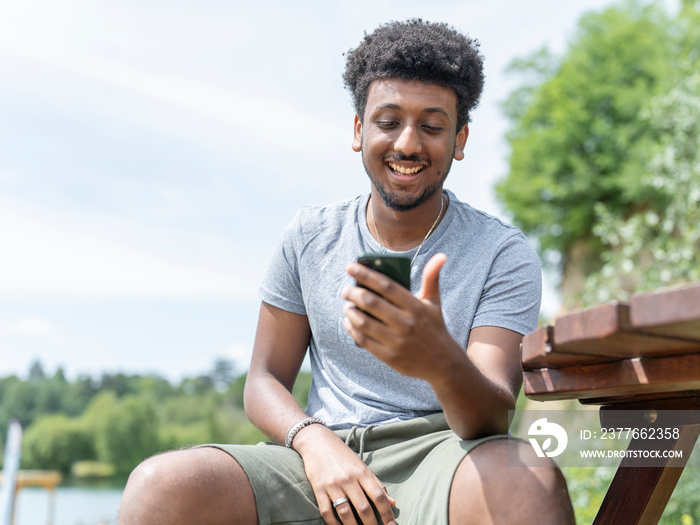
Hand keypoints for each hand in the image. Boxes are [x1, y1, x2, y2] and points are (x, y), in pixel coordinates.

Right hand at [293, 424, 395, 524]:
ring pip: (345, 513)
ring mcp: (332, 485)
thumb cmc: (343, 455)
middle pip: (363, 508)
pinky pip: (326, 511)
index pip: (379, 496)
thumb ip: (377, 484)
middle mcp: (348, 479)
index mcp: (362, 472)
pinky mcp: (318, 489)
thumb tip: (392, 503)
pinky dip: (334, 524)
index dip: (387, 514)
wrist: (317, 442)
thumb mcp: (362, 466)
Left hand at [342, 253, 458, 379]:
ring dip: (350, 312)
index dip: (366, 274)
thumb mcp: (434, 303)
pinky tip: (349, 322)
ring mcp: (397, 341)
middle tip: (345, 290)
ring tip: (346, 306)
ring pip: (364, 322)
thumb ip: (431, 278)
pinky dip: (352, 329)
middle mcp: (406, 323)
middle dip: (353, 293)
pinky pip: (364, 340)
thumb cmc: (434, 327)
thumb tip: (440, 256)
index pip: (386, 286)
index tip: (350, 267)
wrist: (443, 363)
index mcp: (416, 307)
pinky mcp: (390, 357)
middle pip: (371, 303)